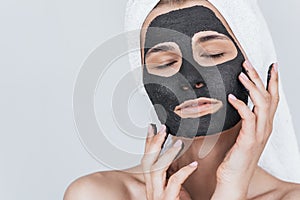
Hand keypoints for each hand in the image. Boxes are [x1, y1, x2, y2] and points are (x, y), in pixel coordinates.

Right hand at [141, 124, 197, 199]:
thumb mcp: (173, 187)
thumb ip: (170, 173)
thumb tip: (175, 155)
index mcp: (153, 183)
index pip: (147, 158)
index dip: (148, 142)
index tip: (152, 127)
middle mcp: (152, 188)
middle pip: (148, 161)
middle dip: (154, 143)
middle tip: (162, 128)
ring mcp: (158, 195)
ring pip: (156, 170)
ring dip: (167, 154)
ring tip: (177, 142)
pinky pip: (174, 183)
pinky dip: (184, 172)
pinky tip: (193, 165)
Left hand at [212, 61, 278, 198]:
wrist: (234, 178)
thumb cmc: (236, 157)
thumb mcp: (242, 134)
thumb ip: (243, 120)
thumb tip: (235, 103)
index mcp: (264, 125)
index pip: (272, 98)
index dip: (273, 81)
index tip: (270, 66)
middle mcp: (265, 128)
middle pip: (268, 96)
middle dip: (260, 78)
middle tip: (249, 63)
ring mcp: (258, 134)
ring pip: (262, 104)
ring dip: (252, 87)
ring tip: (242, 75)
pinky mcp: (248, 140)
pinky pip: (248, 118)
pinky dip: (241, 105)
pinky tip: (232, 97)